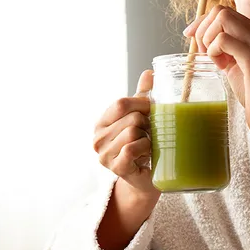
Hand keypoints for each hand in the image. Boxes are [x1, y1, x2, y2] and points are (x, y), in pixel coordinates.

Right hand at [93, 70, 159, 197]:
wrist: (147, 177)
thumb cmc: (142, 144)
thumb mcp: (141, 116)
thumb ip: (142, 95)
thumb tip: (149, 72)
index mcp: (101, 123)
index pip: (121, 104)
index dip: (142, 104)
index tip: (152, 112)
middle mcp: (97, 139)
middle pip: (131, 117)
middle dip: (148, 123)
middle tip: (151, 134)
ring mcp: (104, 155)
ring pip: (133, 131)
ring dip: (148, 137)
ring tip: (148, 145)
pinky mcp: (116, 168)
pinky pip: (133, 148)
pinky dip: (145, 148)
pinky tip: (146, 154)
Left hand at [184, 5, 249, 141]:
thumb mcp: (235, 65)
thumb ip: (225, 49)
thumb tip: (200, 35)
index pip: (224, 11)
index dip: (202, 21)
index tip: (189, 35)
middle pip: (221, 11)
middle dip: (203, 29)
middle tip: (205, 53)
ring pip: (221, 19)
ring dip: (208, 39)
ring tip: (215, 60)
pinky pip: (222, 40)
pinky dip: (214, 52)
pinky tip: (221, 67)